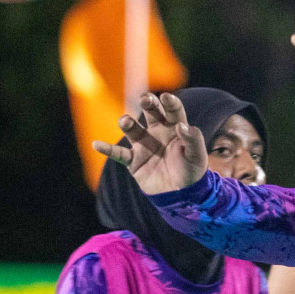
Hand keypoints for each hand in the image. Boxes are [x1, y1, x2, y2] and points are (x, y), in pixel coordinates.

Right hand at [92, 92, 206, 194]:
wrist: (182, 196)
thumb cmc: (192, 172)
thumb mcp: (197, 156)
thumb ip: (193, 140)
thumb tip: (182, 126)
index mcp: (175, 128)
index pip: (173, 110)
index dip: (170, 102)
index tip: (166, 97)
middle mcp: (158, 132)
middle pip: (151, 113)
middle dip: (148, 104)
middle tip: (145, 99)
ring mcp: (144, 145)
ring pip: (133, 129)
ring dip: (128, 123)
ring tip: (125, 121)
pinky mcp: (134, 161)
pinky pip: (119, 153)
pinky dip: (107, 149)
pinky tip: (97, 144)